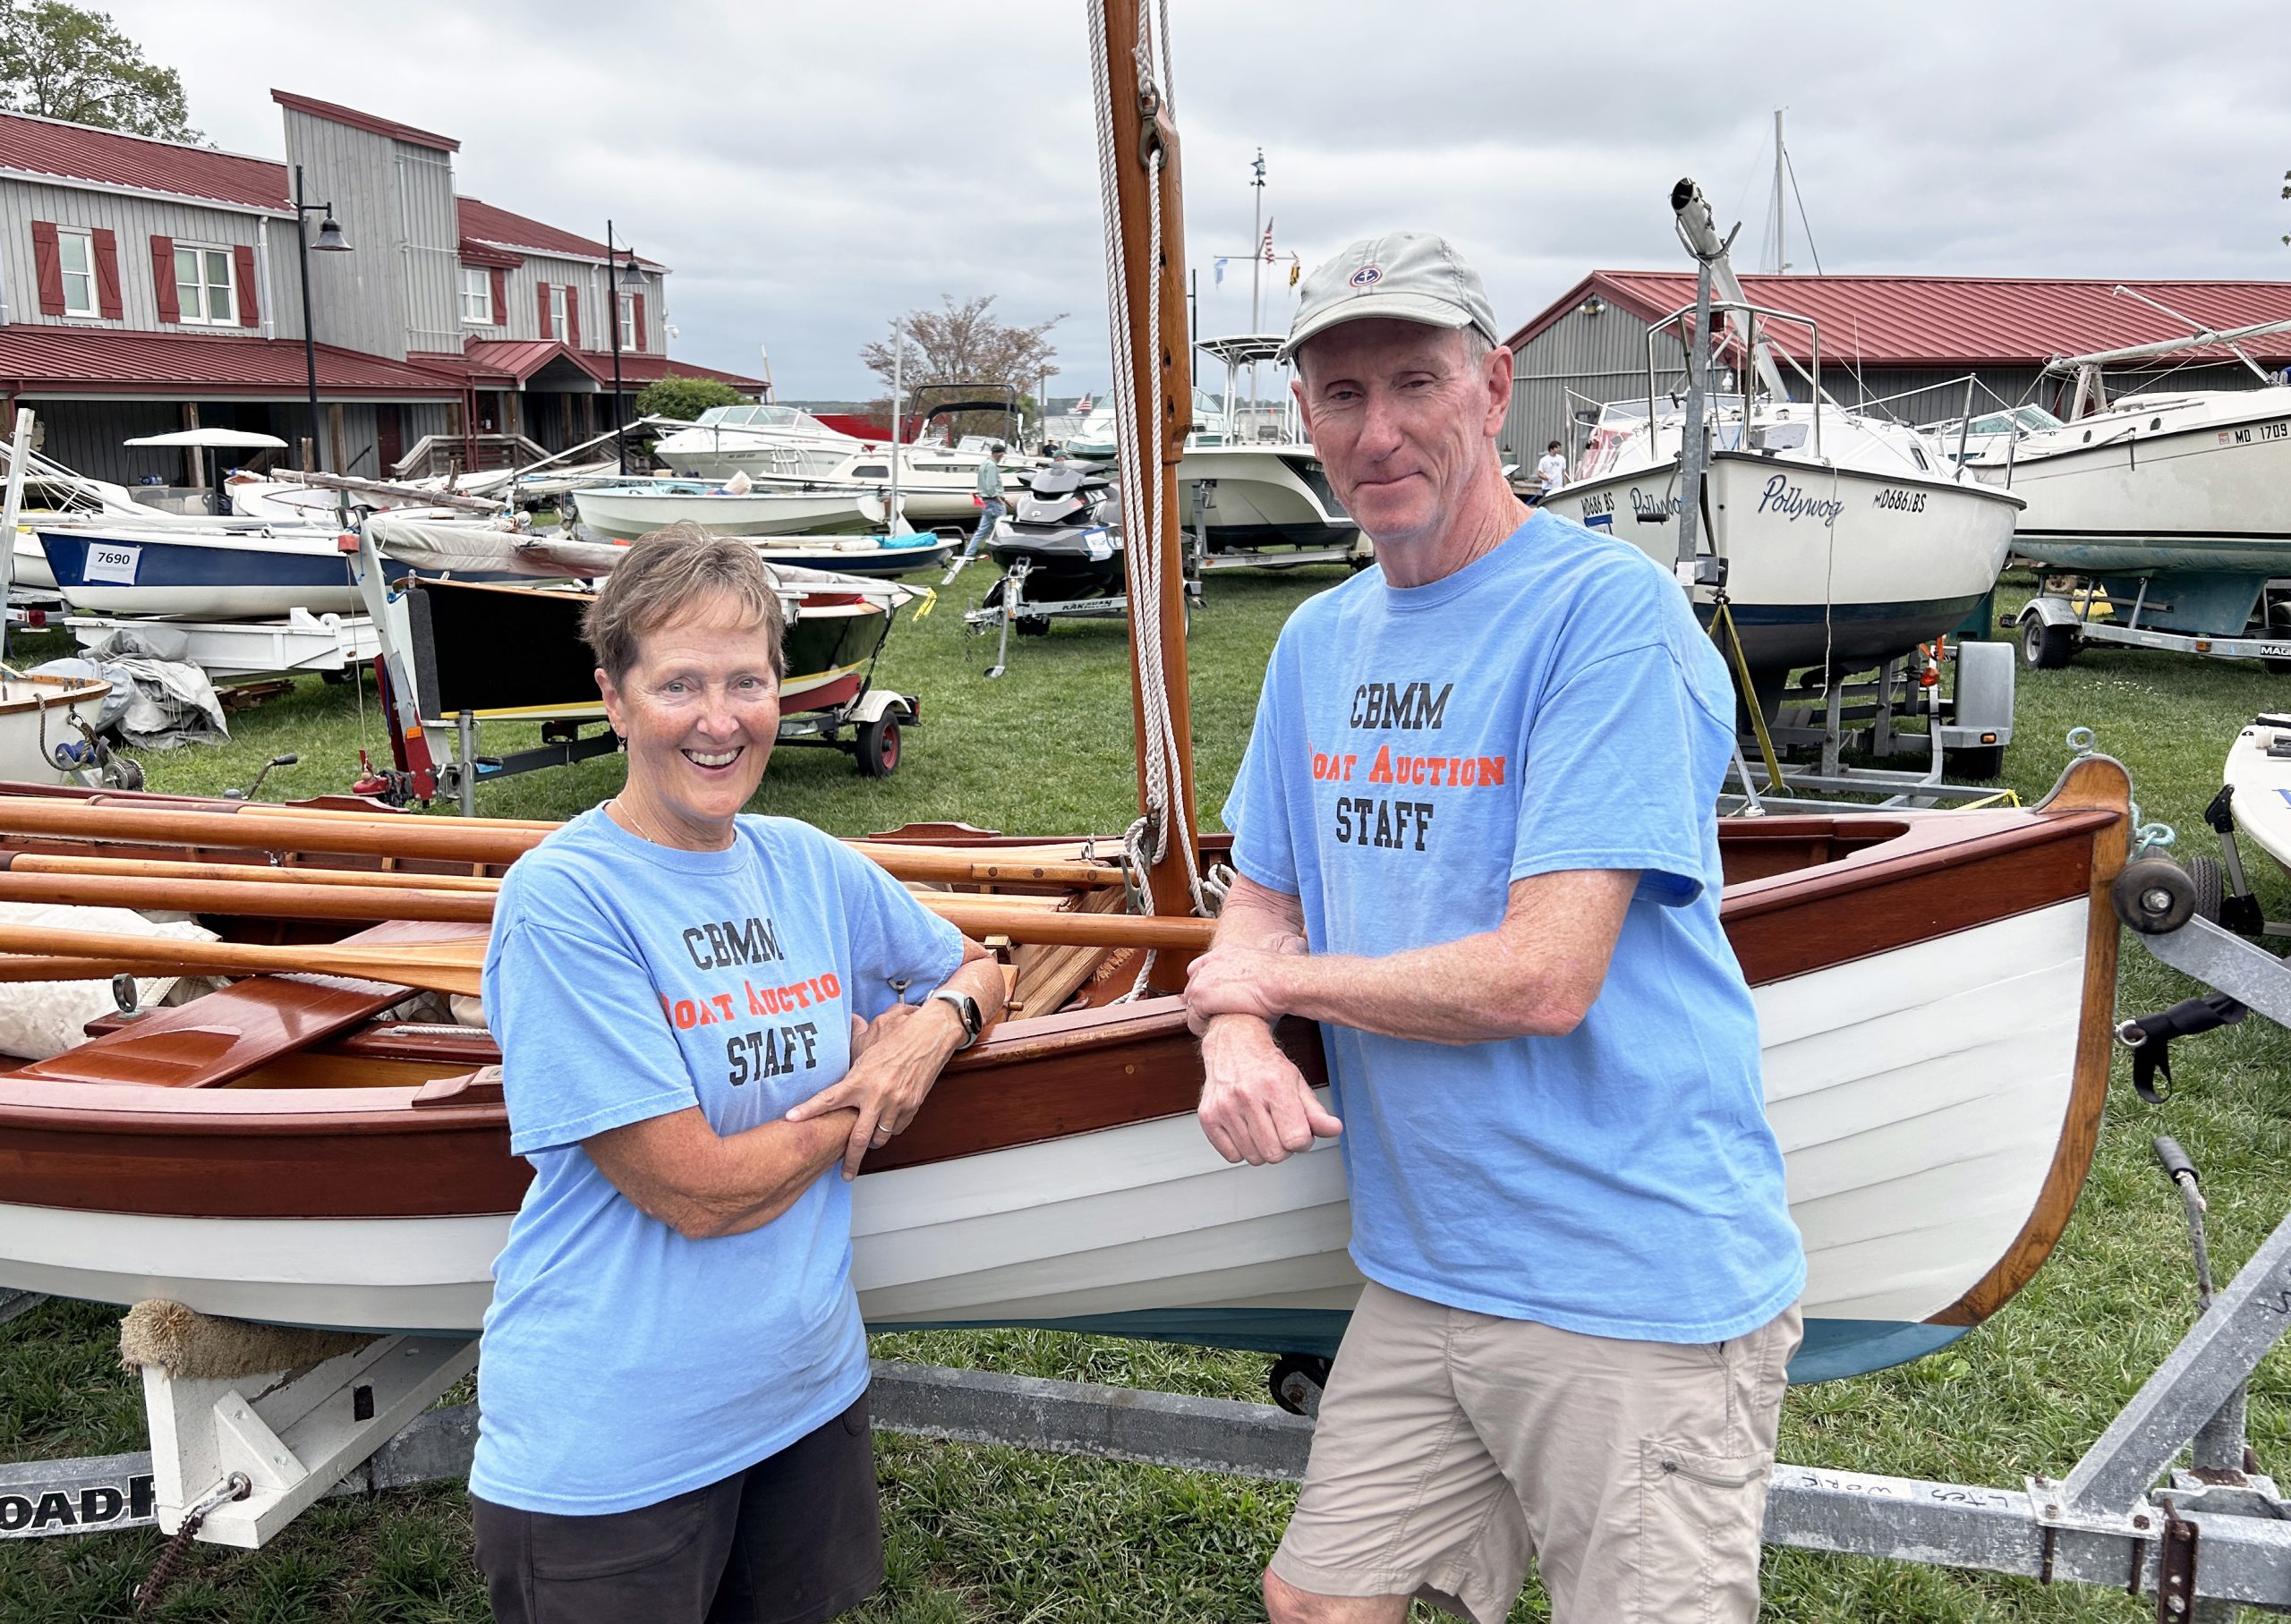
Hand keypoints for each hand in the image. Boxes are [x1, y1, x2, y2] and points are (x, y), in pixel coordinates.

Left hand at [786, 1001, 960, 1179]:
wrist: (933, 1035)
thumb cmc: (901, 1032)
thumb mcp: (872, 1036)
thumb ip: (855, 1039)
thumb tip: (848, 1022)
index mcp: (860, 1078)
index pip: (828, 1098)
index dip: (808, 1110)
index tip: (792, 1119)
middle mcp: (877, 1095)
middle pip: (858, 1138)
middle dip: (850, 1160)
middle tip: (845, 1175)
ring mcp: (896, 1104)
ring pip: (880, 1137)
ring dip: (872, 1141)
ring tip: (867, 1140)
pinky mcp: (912, 1106)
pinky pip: (897, 1128)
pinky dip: (891, 1129)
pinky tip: (887, 1121)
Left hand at [1182, 936, 1304, 1037]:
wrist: (1282, 982)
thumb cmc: (1283, 977)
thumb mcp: (1265, 967)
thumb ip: (1254, 972)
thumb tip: (1266, 981)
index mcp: (1225, 952)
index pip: (1200, 967)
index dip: (1204, 984)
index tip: (1212, 999)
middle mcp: (1210, 962)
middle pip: (1192, 984)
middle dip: (1198, 1001)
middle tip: (1210, 1016)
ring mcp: (1203, 978)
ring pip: (1191, 1003)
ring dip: (1199, 1015)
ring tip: (1211, 1027)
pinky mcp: (1201, 996)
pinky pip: (1193, 1017)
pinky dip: (1199, 1027)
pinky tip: (1211, 1033)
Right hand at [1196, 1014, 1340, 1165]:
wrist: (1232, 1044)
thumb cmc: (1267, 1065)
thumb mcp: (1297, 1083)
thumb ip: (1316, 1112)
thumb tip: (1335, 1130)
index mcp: (1274, 1086)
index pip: (1295, 1139)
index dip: (1303, 1140)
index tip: (1299, 1129)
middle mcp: (1246, 1095)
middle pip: (1274, 1154)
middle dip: (1283, 1147)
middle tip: (1280, 1127)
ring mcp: (1224, 1107)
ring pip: (1253, 1158)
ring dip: (1262, 1148)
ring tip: (1262, 1125)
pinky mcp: (1208, 1116)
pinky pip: (1232, 1156)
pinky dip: (1241, 1149)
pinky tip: (1245, 1128)